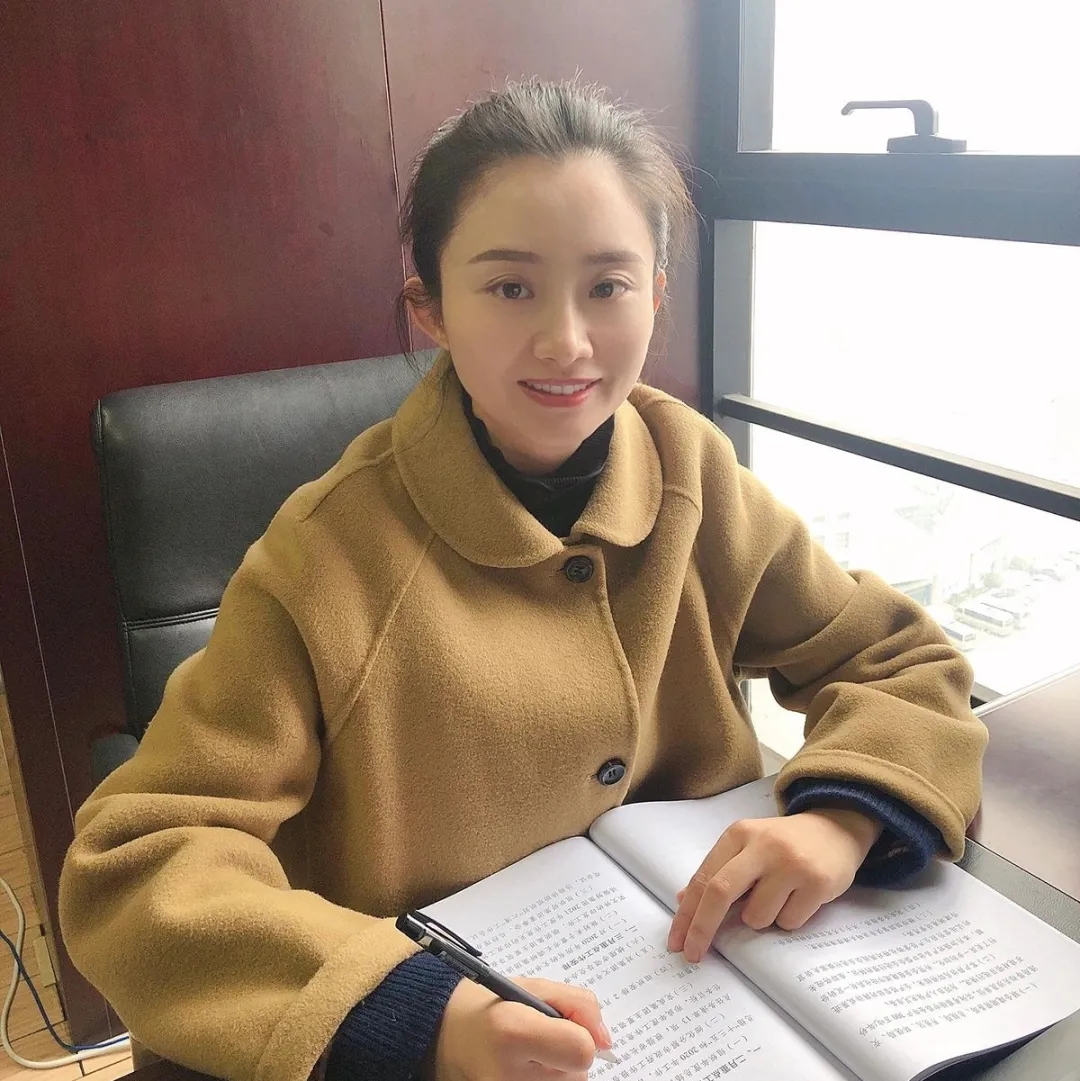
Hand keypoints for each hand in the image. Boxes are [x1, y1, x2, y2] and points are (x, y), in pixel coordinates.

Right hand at [421, 975, 613, 1080]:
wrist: (441, 1034)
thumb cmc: (491, 1006)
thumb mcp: (533, 987)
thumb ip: (578, 1005)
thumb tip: (605, 1041)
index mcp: (513, 1031)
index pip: (581, 1051)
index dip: (582, 1035)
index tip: (566, 1024)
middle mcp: (507, 1074)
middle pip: (576, 1075)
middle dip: (566, 1053)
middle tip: (535, 1038)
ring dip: (556, 1071)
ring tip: (525, 1054)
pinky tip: (524, 1070)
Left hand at [667, 809, 882, 961]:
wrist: (835, 828)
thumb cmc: (782, 845)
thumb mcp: (746, 847)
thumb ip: (718, 872)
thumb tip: (682, 900)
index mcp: (738, 834)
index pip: (704, 878)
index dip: (686, 913)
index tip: (676, 941)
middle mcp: (762, 846)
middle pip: (720, 893)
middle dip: (702, 928)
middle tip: (693, 954)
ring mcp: (791, 863)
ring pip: (757, 917)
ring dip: (760, 919)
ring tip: (778, 897)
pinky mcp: (817, 882)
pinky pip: (789, 922)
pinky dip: (788, 919)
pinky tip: (798, 898)